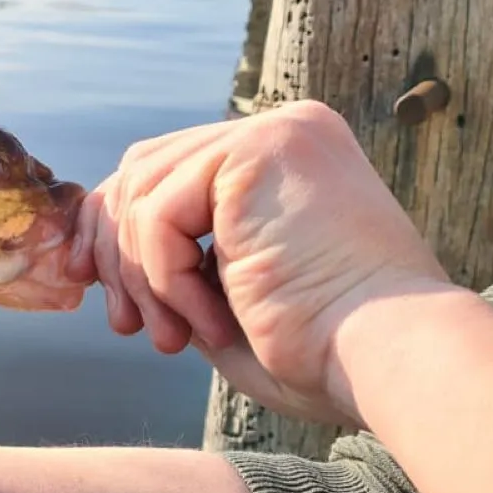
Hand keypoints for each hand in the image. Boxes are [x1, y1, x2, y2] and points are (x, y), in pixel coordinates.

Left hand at [68, 100, 455, 424]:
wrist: (389, 361)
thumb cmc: (325, 353)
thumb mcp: (229, 299)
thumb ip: (177, 261)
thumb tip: (104, 253)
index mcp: (284, 161)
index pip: (166, 173)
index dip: (117, 234)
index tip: (103, 298)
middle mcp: (281, 132)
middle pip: (142, 171)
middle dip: (115, 254)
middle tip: (127, 327)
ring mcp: (272, 134)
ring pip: (142, 194)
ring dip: (144, 279)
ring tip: (177, 338)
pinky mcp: (258, 150)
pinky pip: (160, 214)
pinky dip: (166, 278)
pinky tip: (210, 321)